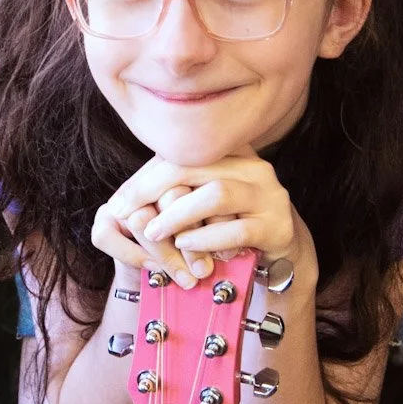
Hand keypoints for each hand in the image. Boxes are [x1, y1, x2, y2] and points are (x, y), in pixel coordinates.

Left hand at [92, 150, 297, 287]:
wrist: (283, 250)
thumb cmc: (232, 224)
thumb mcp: (205, 201)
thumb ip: (177, 189)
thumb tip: (125, 199)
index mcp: (234, 153)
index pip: (182, 154)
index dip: (145, 177)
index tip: (119, 202)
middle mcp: (255, 167)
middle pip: (195, 166)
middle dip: (152, 189)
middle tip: (125, 213)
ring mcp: (270, 196)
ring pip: (216, 194)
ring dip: (178, 213)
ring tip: (153, 231)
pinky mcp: (277, 228)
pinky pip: (237, 230)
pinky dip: (206, 238)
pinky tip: (184, 244)